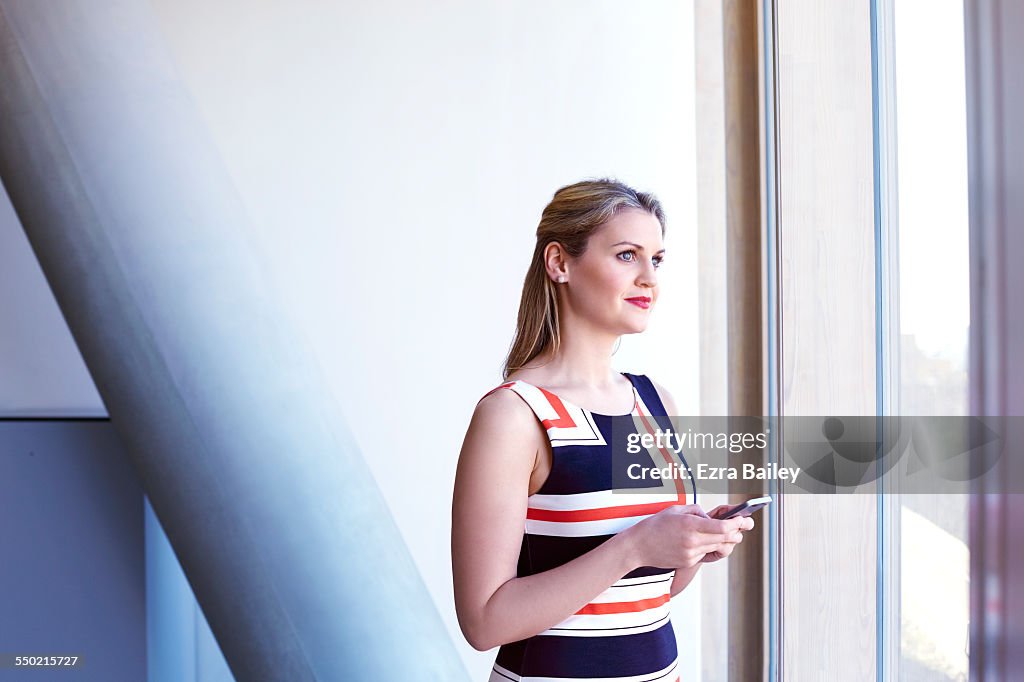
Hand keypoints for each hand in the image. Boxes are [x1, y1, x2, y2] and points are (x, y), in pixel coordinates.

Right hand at [626, 504, 751, 568]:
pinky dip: (709, 546)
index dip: (736, 523)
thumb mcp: (676, 510)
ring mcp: (691, 553)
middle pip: (726, 539)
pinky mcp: (689, 562)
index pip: (722, 527)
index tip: (743, 519)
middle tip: (742, 525)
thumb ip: (696, 511)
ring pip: (718, 547)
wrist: (639, 546)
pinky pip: (706, 553)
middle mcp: (693, 541)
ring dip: (725, 540)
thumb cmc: (656, 525)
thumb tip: (711, 517)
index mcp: (690, 525)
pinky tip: (703, 540)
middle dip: (737, 532)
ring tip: (725, 532)